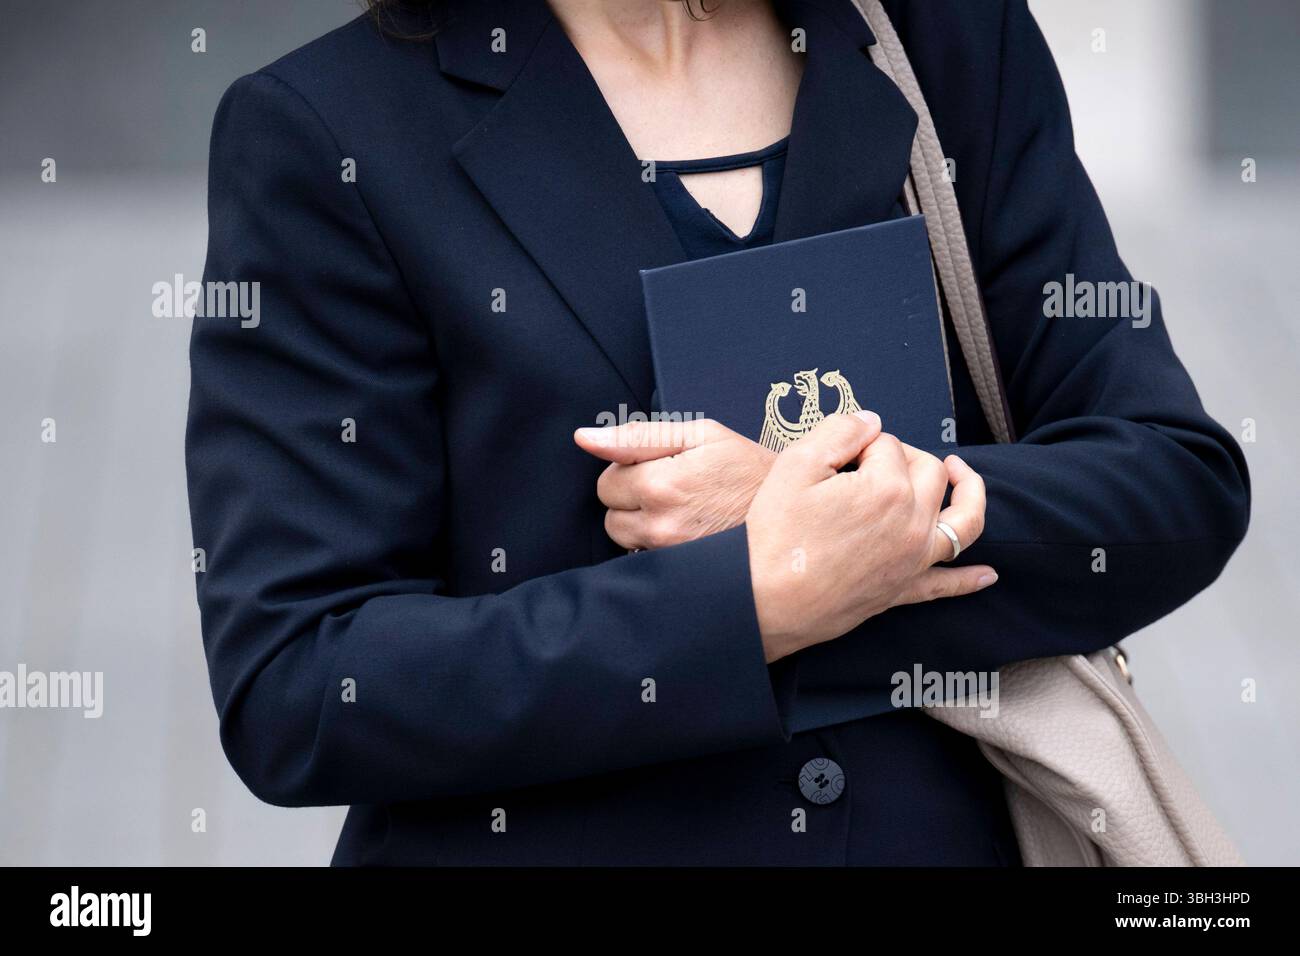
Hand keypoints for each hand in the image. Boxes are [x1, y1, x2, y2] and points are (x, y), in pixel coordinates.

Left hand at [574, 418, 773, 549]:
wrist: (792, 514)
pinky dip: (658, 548)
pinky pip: (647, 561)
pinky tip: (686, 534)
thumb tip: (584, 439)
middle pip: (610, 516)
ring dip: (642, 526)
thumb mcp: (701, 435)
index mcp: (661, 485)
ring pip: (626, 541)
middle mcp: (660, 526)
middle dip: (631, 501)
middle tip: (672, 490)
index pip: (606, 483)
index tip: (662, 469)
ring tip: (682, 512)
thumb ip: (638, 436)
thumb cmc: (747, 469)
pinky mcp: (681, 575)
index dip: (630, 471)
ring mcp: (671, 556)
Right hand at [745, 412, 994, 661]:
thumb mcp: (795, 465)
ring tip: (960, 473)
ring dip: (969, 493)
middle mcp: (913, 523)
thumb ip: (839, 430)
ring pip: (961, 520)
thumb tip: (872, 422)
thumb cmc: (774, 533)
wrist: (764, 599)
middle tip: (868, 460)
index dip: (859, 443)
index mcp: (888, 488)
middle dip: (904, 456)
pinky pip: (946, 584)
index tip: (834, 456)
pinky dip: (968, 580)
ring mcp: (913, 559)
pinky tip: (988, 575)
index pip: (886, 444)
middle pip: (928, 471)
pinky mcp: (903, 590)